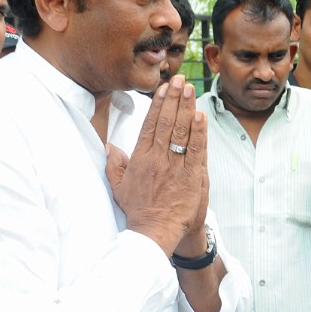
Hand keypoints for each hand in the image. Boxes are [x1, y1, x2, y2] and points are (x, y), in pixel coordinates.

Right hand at [106, 75, 207, 255]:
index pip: (149, 124)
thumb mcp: (118, 187)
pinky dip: (198, 132)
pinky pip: (195, 150)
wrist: (154, 232)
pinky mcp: (190, 177)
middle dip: (173, 98)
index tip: (163, 87)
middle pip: (166, 122)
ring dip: (186, 108)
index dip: (157, 104)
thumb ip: (114, 165)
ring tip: (190, 89)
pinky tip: (200, 116)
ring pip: (181, 132)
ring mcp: (174, 166)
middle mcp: (157, 158)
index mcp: (140, 158)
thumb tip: (110, 147)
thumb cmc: (138, 210)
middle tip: (179, 79)